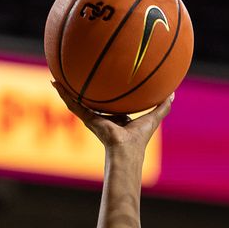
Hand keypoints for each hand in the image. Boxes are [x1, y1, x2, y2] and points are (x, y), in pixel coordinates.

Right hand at [51, 82, 171, 157]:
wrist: (126, 150)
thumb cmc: (139, 139)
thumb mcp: (153, 118)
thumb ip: (162, 106)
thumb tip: (172, 93)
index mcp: (117, 119)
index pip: (110, 105)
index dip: (107, 95)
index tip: (105, 84)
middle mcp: (102, 118)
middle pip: (92, 102)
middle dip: (85, 92)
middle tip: (79, 77)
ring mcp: (92, 119)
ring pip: (77, 102)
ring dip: (67, 91)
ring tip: (58, 78)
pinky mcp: (87, 119)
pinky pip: (72, 104)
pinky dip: (63, 94)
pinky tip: (55, 82)